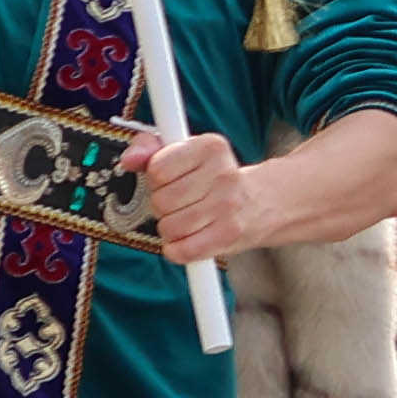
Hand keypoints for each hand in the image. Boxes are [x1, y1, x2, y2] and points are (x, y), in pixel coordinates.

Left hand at [131, 131, 265, 261]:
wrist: (266, 201)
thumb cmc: (218, 178)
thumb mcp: (189, 153)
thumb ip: (151, 150)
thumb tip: (129, 160)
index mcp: (211, 147)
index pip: (157, 169)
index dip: (157, 179)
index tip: (172, 179)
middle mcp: (223, 174)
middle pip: (161, 200)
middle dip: (163, 205)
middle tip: (182, 203)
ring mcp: (228, 206)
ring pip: (168, 227)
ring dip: (170, 228)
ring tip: (188, 220)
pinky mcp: (229, 235)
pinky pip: (181, 250)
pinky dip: (177, 249)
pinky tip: (189, 239)